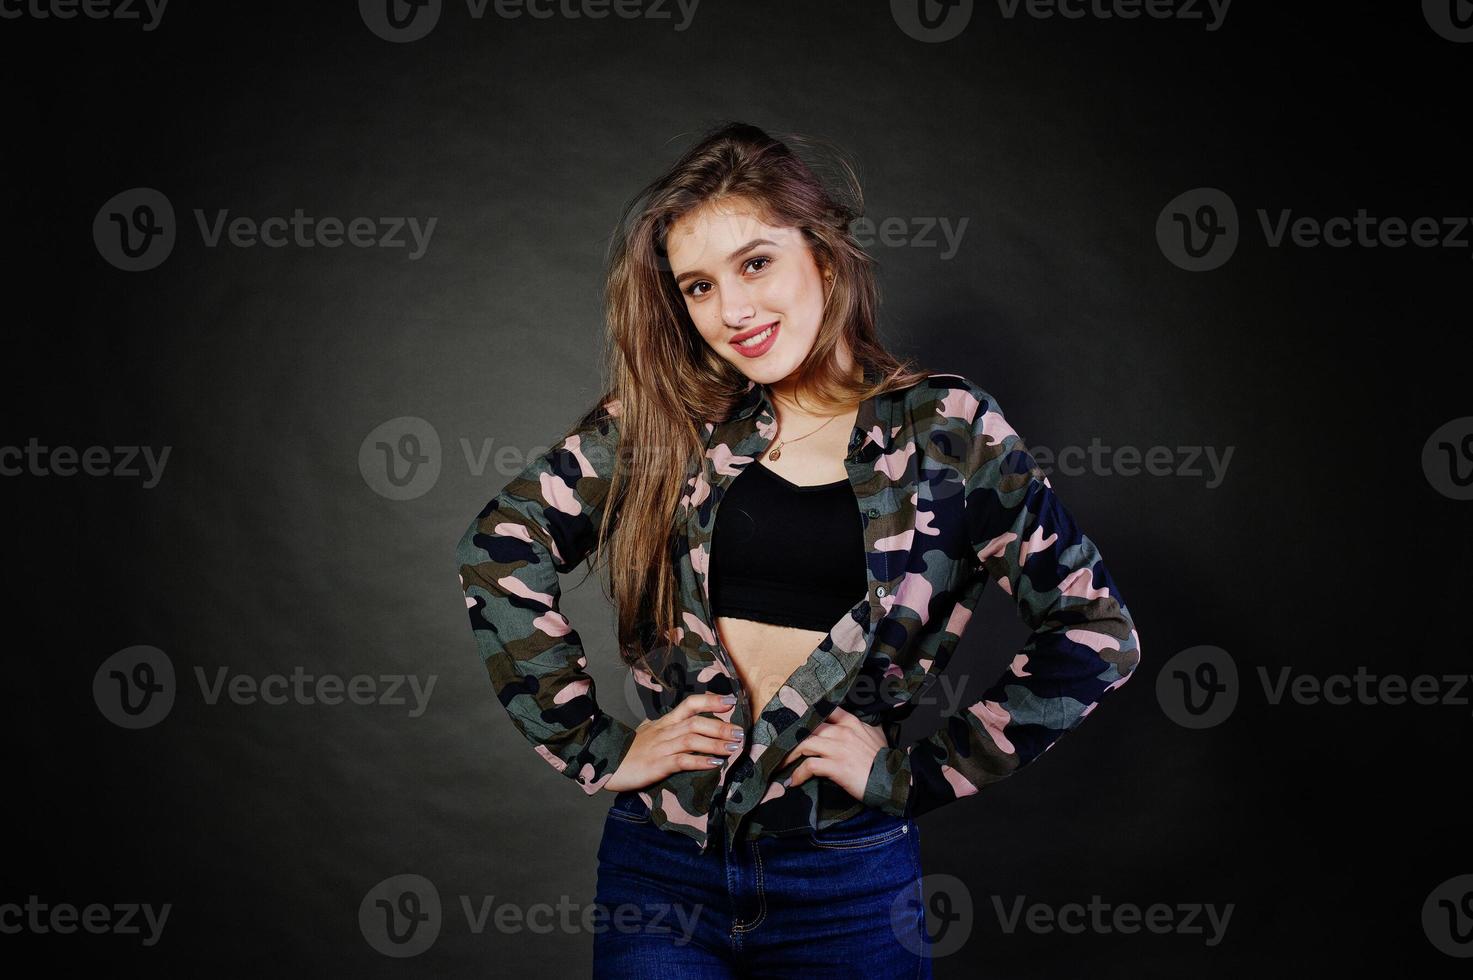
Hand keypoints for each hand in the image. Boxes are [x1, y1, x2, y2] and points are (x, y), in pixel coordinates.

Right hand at [604, 693, 744, 792]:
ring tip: (734, 747)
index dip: (711, 701)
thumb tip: (680, 722)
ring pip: (693, 739)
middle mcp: (665, 731)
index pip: (690, 704)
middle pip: (696, 721)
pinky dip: (701, 761)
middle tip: (740, 732)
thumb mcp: (648, 733)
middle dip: (721, 726)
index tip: (731, 702)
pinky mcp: (658, 765)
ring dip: (716, 742)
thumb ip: (665, 728)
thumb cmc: (628, 751)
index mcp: (665, 722)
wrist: (605, 763)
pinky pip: (682, 761)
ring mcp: (661, 748)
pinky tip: (716, 764)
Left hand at [778, 707, 886, 802]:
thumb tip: (863, 725)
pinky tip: (794, 781)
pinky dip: (798, 774)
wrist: (893, 781)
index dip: (806, 716)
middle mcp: (843, 731)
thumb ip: (866, 727)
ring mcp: (838, 748)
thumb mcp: (877, 736)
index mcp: (851, 722)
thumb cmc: (885, 761)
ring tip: (782, 766)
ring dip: (790, 757)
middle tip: (781, 748)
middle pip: (808, 728)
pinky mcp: (836, 766)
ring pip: (804, 744)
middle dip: (791, 738)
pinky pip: (809, 766)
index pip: (824, 711)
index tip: (794, 725)